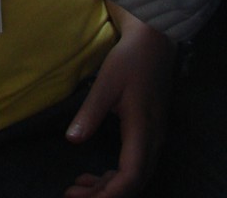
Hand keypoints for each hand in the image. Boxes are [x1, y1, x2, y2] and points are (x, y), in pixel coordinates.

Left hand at [63, 2, 175, 197]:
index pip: (131, 176)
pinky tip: (95, 175)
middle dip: (104, 194)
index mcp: (143, 130)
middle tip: (72, 195)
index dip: (109, 193)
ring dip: (108, 186)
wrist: (153, 43)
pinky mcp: (149, 133)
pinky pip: (135, 165)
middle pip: (134, 182)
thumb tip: (72, 139)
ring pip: (135, 176)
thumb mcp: (106, 84)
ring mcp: (154, 137)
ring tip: (79, 187)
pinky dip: (115, 176)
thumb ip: (90, 113)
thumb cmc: (129, 61)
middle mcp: (153, 139)